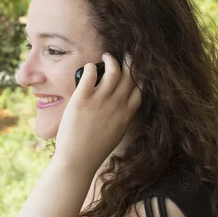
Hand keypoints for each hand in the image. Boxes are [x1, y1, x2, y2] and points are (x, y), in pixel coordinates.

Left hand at [53, 53, 141, 174]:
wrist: (77, 161)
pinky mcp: (82, 99)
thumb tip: (118, 103)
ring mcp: (100, 102)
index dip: (139, 75)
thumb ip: (120, 117)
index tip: (135, 68)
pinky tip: (90, 67)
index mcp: (126, 115)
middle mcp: (116, 106)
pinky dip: (92, 67)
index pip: (140, 88)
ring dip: (111, 60)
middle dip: (130, 61)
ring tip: (106, 56)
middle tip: (124, 55)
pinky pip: (91, 75)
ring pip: (114, 71)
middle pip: (130, 76)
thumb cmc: (93, 150)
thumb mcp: (115, 133)